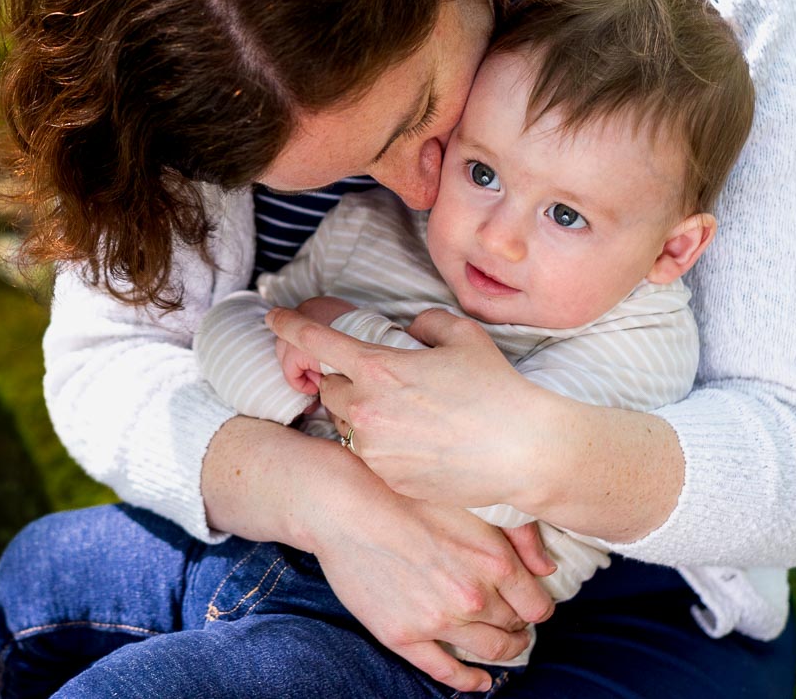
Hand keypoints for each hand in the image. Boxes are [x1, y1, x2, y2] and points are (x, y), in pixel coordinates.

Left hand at [267, 305, 552, 507]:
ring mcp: (374, 449)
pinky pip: (370, 456)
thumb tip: (408, 331)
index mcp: (378, 368)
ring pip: (348, 425)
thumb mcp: (462, 336)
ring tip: (411, 417)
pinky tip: (421, 444)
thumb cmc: (496, 389)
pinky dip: (385, 446)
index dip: (289, 325)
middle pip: (331, 388)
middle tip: (386, 384)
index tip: (272, 317)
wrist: (523, 451)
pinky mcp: (387, 479)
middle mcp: (365, 409)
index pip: (316, 340)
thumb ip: (425, 323)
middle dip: (348, 382)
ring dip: (365, 416)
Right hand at [304, 458, 555, 691]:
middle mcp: (473, 597)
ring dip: (502, 651)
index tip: (530, 605)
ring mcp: (438, 620)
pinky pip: (446, 671)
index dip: (537, 606)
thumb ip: (517, 534)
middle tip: (514, 622)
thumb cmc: (405, 494)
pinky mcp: (405, 636)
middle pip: (514, 628)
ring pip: (488, 651)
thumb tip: (548, 568)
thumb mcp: (468, 502)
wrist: (345, 507)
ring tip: (503, 644)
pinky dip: (468, 681)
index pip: (537, 605)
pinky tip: (479, 681)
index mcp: (495, 562)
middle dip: (518, 626)